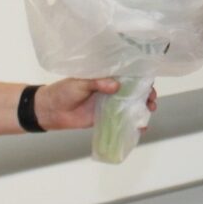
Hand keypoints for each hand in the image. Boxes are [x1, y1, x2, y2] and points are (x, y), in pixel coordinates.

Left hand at [34, 79, 158, 130]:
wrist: (51, 110)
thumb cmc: (63, 91)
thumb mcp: (80, 82)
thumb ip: (97, 82)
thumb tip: (116, 85)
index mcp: (106, 76)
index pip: (128, 74)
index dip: (142, 78)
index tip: (150, 83)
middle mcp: (111, 89)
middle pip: (135, 91)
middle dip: (147, 95)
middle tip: (151, 101)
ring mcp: (110, 104)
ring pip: (132, 106)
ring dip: (143, 109)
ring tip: (148, 113)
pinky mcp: (106, 118)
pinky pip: (123, 121)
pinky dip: (133, 125)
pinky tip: (140, 128)